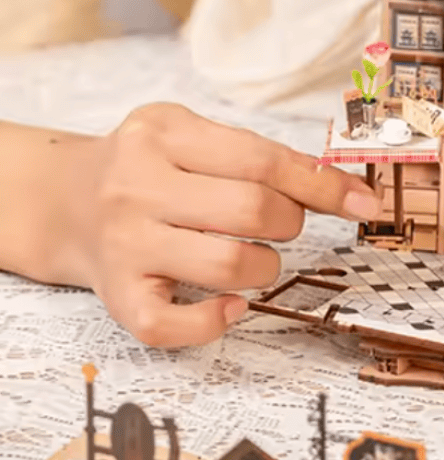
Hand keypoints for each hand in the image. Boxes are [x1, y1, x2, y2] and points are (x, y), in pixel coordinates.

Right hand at [54, 104, 377, 348]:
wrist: (62, 200)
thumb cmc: (150, 169)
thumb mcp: (194, 137)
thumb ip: (262, 157)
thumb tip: (350, 191)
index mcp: (163, 134)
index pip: (264, 160)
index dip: (324, 185)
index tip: (364, 203)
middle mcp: (137, 185)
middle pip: (253, 210)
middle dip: (289, 223)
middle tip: (279, 224)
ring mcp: (124, 242)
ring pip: (229, 265)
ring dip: (266, 268)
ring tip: (253, 258)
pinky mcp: (116, 294)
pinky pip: (171, 325)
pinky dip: (215, 322)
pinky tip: (231, 305)